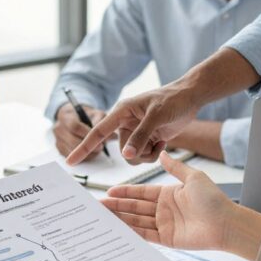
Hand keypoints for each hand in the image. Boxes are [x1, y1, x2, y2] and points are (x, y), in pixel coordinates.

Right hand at [53, 103, 107, 159]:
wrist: (72, 116)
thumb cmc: (84, 115)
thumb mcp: (94, 113)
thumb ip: (102, 122)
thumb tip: (114, 136)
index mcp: (65, 116)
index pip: (74, 126)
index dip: (87, 134)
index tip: (99, 140)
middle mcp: (58, 128)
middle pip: (72, 141)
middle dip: (88, 147)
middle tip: (101, 148)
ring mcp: (57, 139)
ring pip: (71, 151)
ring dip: (85, 154)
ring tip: (97, 150)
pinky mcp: (59, 149)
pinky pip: (71, 157)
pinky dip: (81, 158)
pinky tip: (90, 154)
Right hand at [67, 83, 198, 164]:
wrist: (190, 98)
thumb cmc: (172, 99)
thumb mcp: (156, 116)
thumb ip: (141, 136)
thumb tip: (127, 155)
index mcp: (121, 112)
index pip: (98, 132)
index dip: (84, 147)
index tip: (70, 161)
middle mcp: (125, 123)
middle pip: (122, 151)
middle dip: (138, 152)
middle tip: (154, 140)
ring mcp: (135, 133)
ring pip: (132, 157)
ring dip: (146, 155)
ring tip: (159, 141)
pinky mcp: (146, 139)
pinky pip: (142, 157)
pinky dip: (153, 154)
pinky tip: (162, 142)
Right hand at [101, 151, 260, 258]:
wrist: (226, 223)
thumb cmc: (213, 199)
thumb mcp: (193, 178)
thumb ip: (175, 167)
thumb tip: (162, 153)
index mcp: (169, 194)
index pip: (141, 192)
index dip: (125, 192)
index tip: (109, 190)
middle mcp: (164, 210)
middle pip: (135, 207)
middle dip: (117, 206)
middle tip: (99, 205)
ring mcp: (165, 225)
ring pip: (137, 220)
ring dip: (120, 218)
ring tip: (103, 217)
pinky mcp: (167, 240)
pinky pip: (145, 235)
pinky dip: (132, 232)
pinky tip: (119, 229)